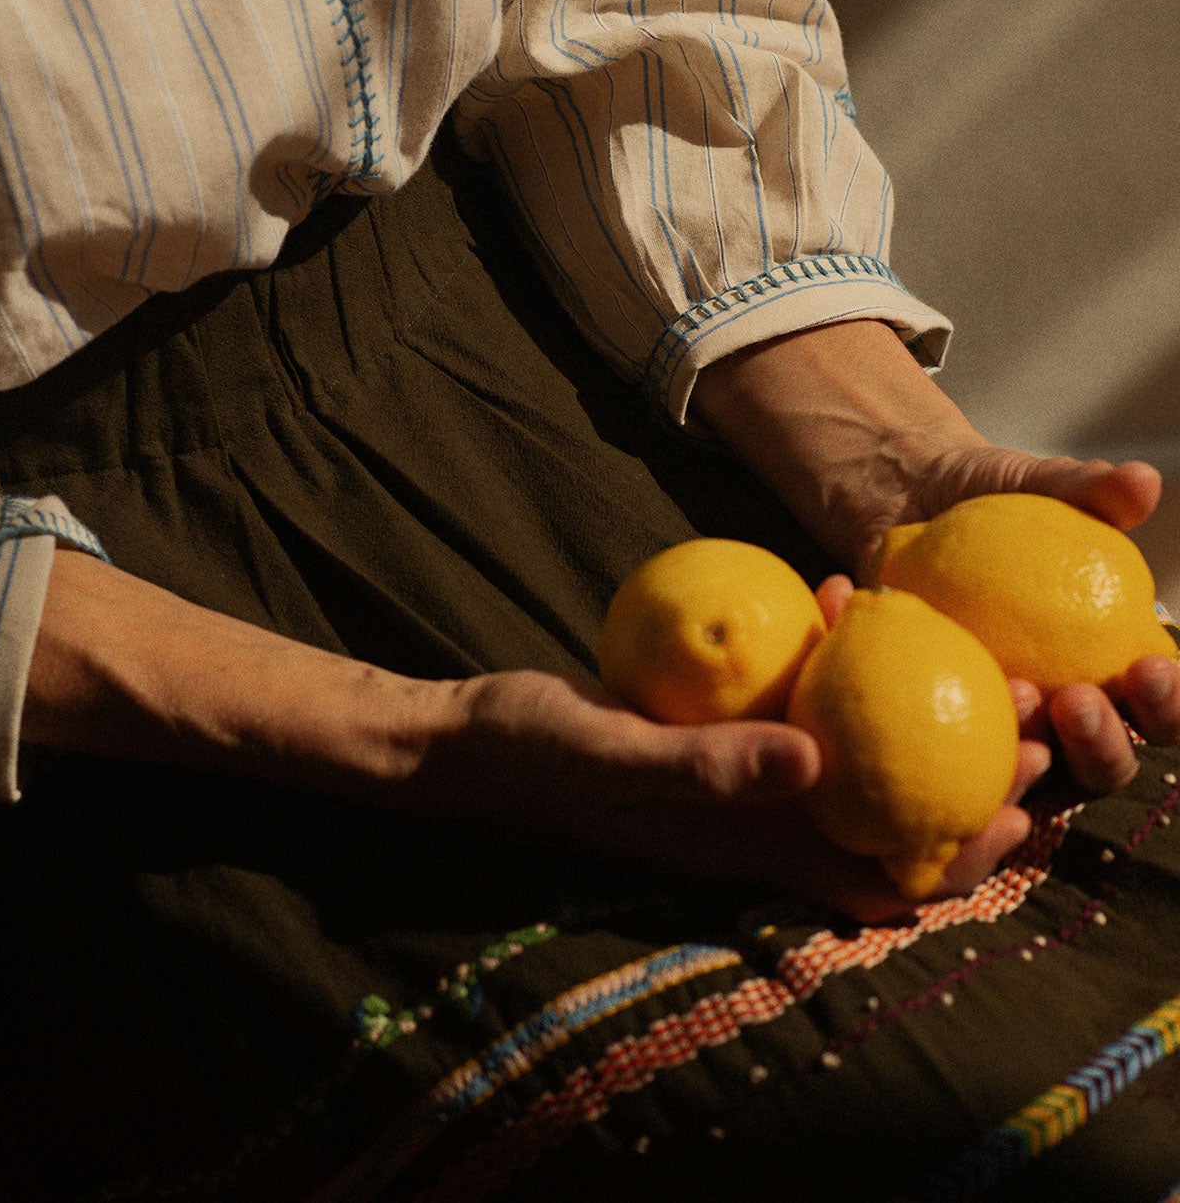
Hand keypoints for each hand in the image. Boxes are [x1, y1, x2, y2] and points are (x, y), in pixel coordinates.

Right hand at [424, 667, 1050, 923]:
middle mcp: (757, 826)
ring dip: (908, 705)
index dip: (966, 851)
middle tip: (1018, 691)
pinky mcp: (713, 739)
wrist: (455, 742)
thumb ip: (704, 765)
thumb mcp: (609, 753)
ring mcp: (737, 782)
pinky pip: (797, 707)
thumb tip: (819, 764)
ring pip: (856, 758)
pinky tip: (830, 596)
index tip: (1018, 788)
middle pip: (896, 818)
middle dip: (970, 771)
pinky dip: (830, 663)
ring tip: (938, 628)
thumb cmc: (524, 754)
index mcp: (746, 851)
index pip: (886, 877)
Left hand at [692, 319, 1177, 793]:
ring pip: (1028, 781)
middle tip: (1075, 699)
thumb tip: (1140, 480)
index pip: (1161, 705)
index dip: (1170, 701)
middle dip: (1103, 744)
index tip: (1148, 665)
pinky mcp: (935, 730)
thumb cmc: (987, 499)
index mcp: (1114, 668)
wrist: (901, 500)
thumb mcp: (1032, 484)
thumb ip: (1086, 489)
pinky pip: (940, 756)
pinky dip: (934, 741)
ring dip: (1029, 762)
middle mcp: (1066, 715)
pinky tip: (917, 699)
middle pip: (1106, 764)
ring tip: (1010, 707)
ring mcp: (999, 732)